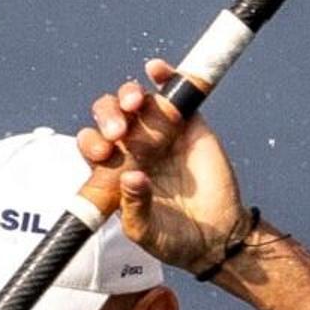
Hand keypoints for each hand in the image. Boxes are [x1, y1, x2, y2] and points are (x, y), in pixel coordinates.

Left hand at [76, 61, 249, 273]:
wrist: (218, 237)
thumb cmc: (174, 239)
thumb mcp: (147, 232)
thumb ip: (135, 206)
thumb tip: (129, 176)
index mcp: (113, 170)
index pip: (92, 145)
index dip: (92, 142)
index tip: (102, 153)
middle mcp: (132, 146)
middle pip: (110, 116)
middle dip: (108, 116)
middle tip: (119, 132)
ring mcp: (159, 131)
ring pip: (135, 100)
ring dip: (128, 95)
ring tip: (134, 105)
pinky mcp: (188, 122)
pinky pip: (171, 91)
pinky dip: (162, 75)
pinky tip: (156, 69)